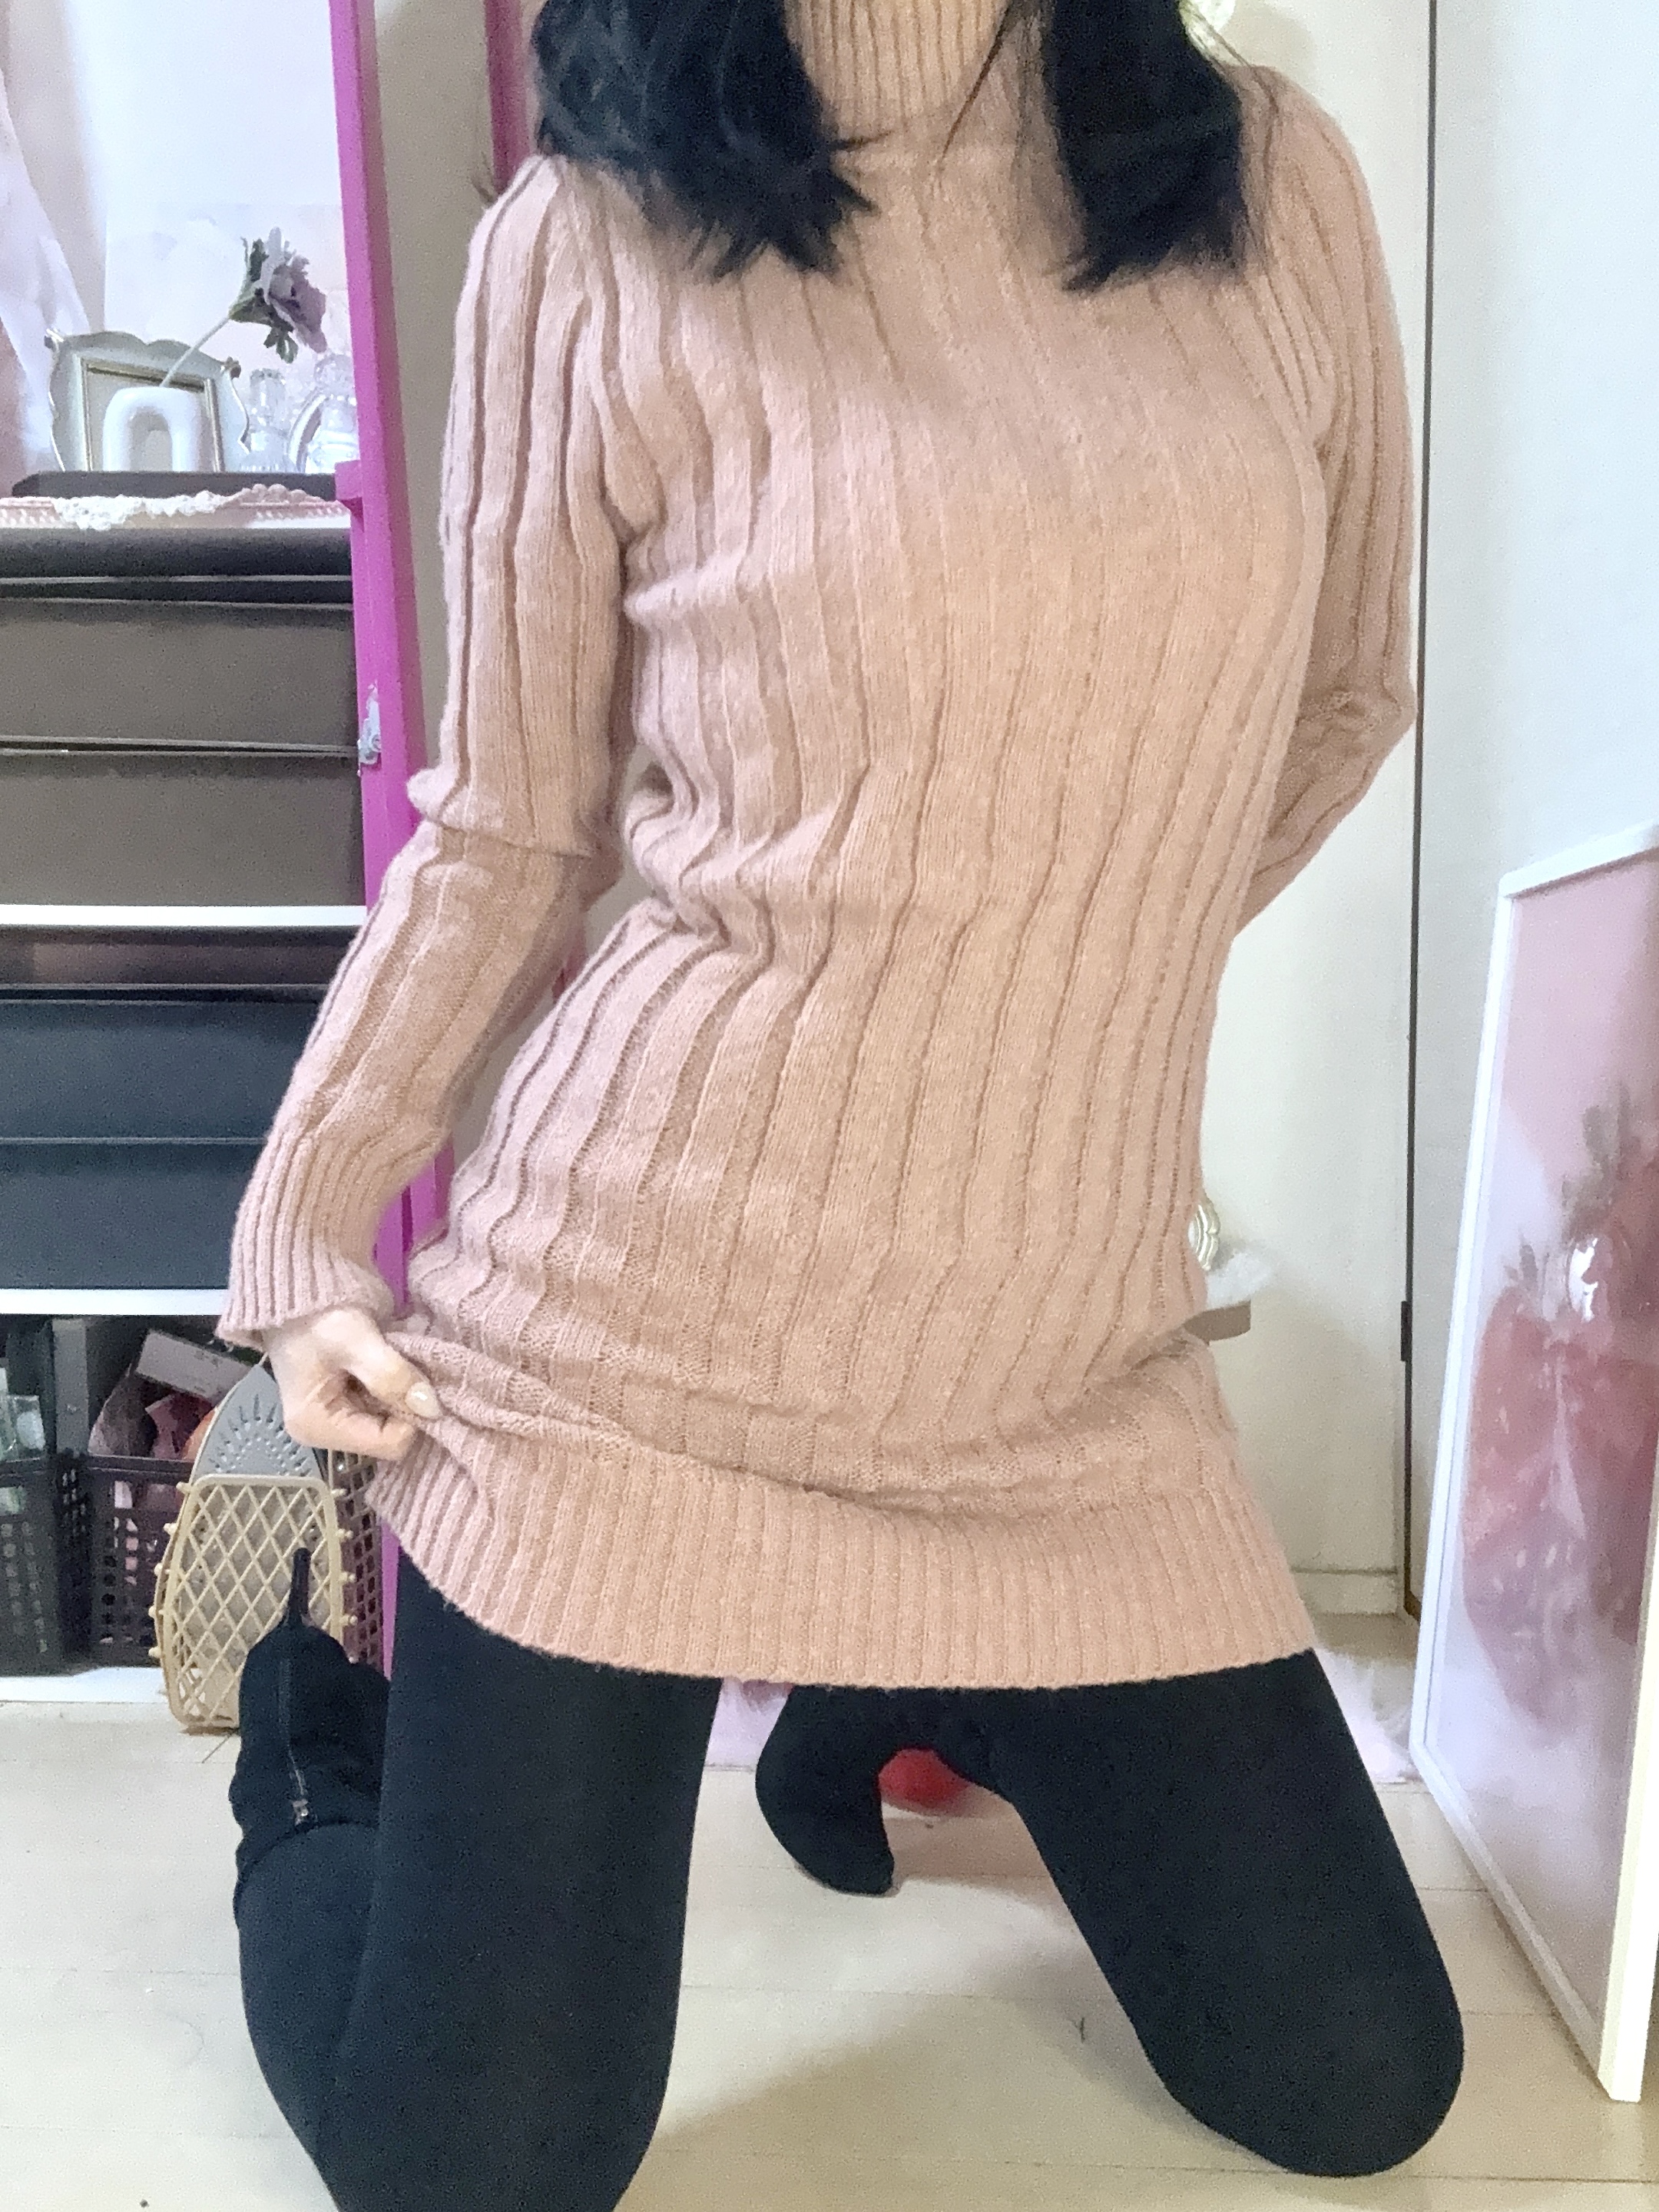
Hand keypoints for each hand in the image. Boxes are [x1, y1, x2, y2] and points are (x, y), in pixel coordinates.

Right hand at [265, 1305, 440, 1460]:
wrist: (297, 1287)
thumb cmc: (316, 1313)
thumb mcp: (355, 1341)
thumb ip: (391, 1375)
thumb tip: (432, 1408)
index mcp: (319, 1427)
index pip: (388, 1444)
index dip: (412, 1416)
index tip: (420, 1382)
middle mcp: (326, 1431)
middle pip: (390, 1433)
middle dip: (407, 1402)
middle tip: (413, 1366)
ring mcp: (336, 1415)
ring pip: (391, 1417)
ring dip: (403, 1390)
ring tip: (402, 1359)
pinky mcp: (345, 1399)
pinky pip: (383, 1401)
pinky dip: (395, 1382)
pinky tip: (395, 1360)